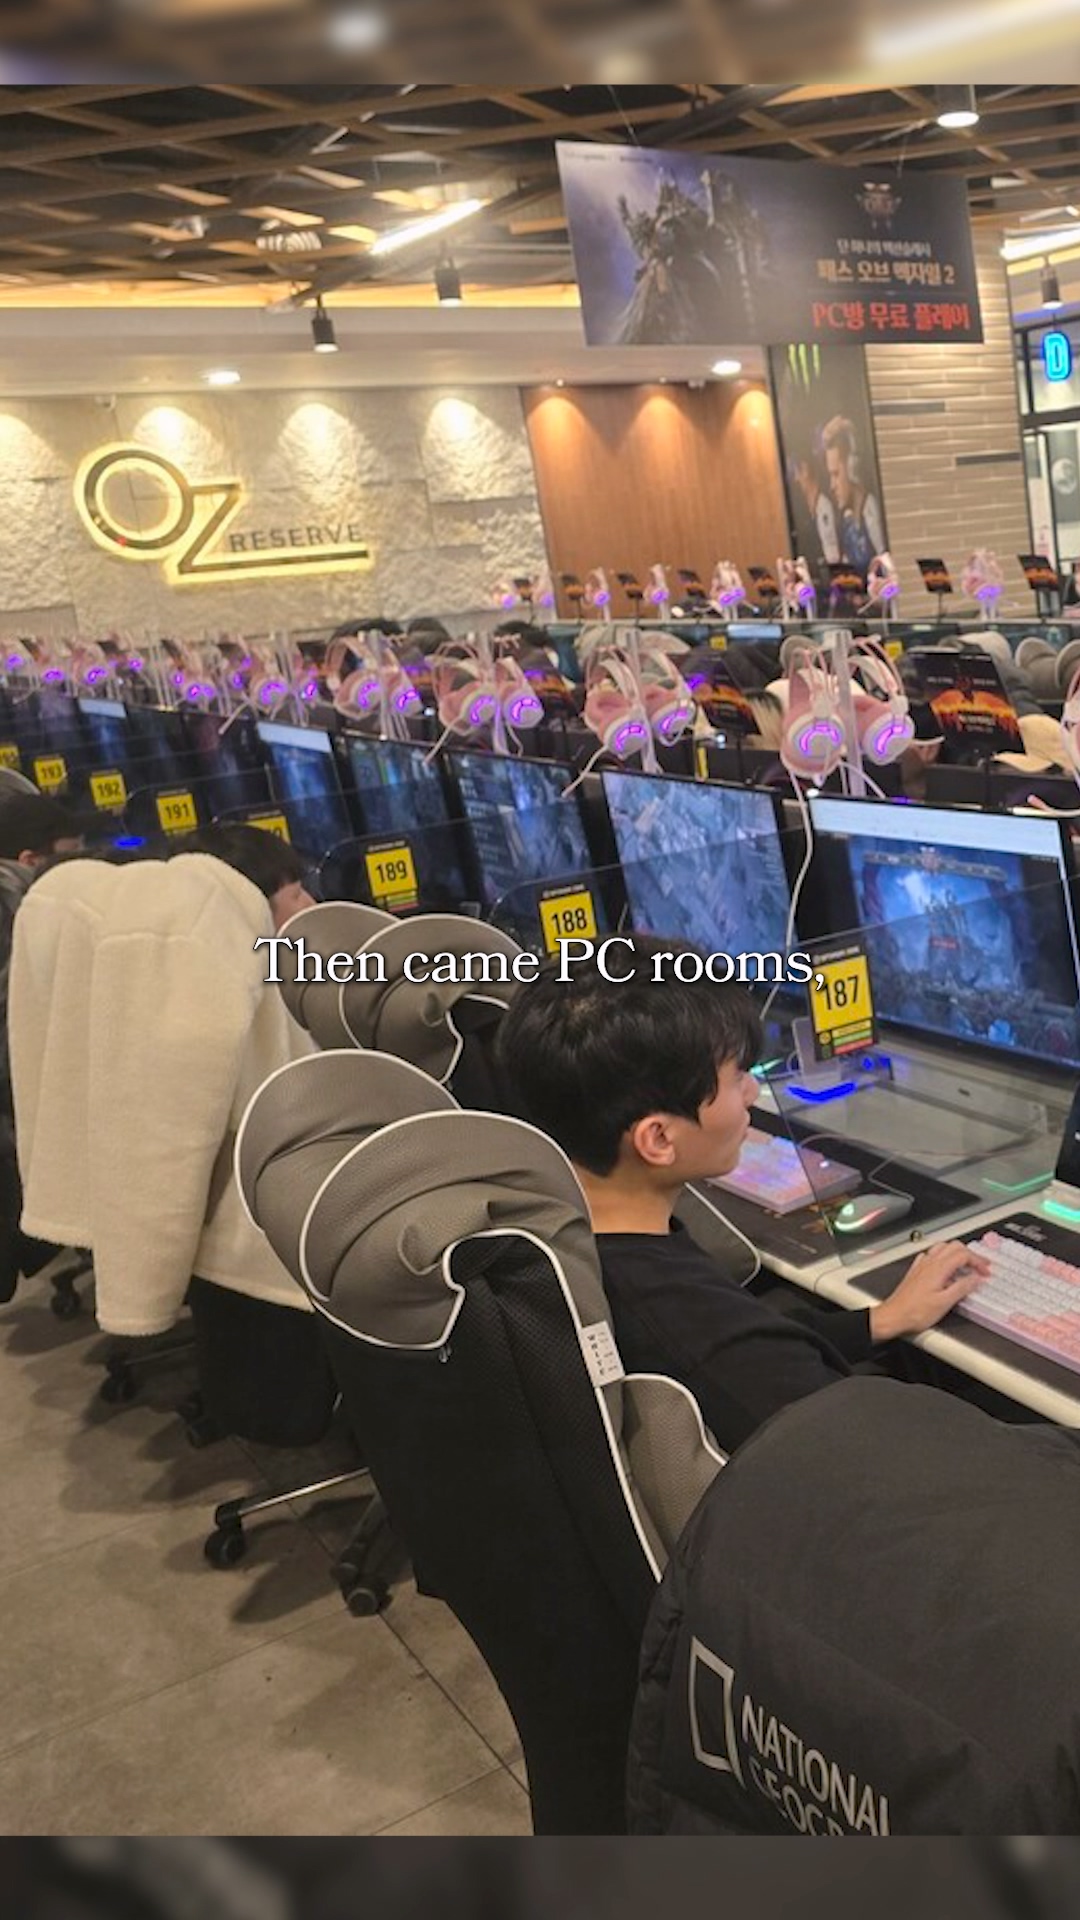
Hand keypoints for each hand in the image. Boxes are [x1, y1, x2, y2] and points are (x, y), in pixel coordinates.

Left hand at [869, 1240, 989, 1343]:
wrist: (894, 1316)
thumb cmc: (915, 1312)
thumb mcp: (944, 1303)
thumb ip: (962, 1288)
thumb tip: (975, 1279)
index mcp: (938, 1268)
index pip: (963, 1255)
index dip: (977, 1261)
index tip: (985, 1271)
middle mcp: (929, 1263)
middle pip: (954, 1247)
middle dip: (970, 1254)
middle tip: (980, 1266)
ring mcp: (921, 1266)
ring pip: (942, 1248)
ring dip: (957, 1253)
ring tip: (966, 1265)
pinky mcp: (916, 1271)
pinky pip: (931, 1256)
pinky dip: (943, 1257)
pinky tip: (945, 1268)